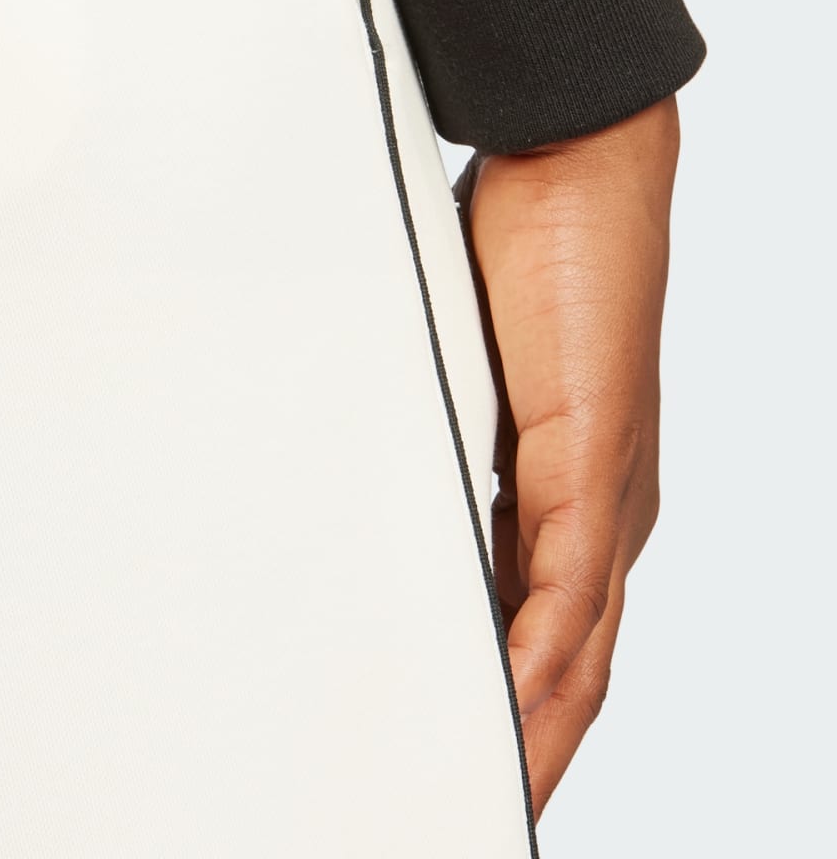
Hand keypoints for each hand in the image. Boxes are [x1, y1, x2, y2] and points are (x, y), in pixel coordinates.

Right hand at [458, 94, 678, 816]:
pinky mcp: (594, 460)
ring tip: (488, 797)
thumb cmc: (522, 244)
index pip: (551, 630)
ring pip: (584, 654)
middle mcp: (609, 512)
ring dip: (540, 737)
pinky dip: (542, 665)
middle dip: (532, 753)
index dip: (516, 706)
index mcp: (578, 492)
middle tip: (469, 807)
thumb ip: (426, 417)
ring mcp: (609, 493)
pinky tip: (511, 717)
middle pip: (579, 672)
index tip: (462, 756)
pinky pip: (570, 592)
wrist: (583, 165)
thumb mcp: (457, 359)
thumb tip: (350, 446)